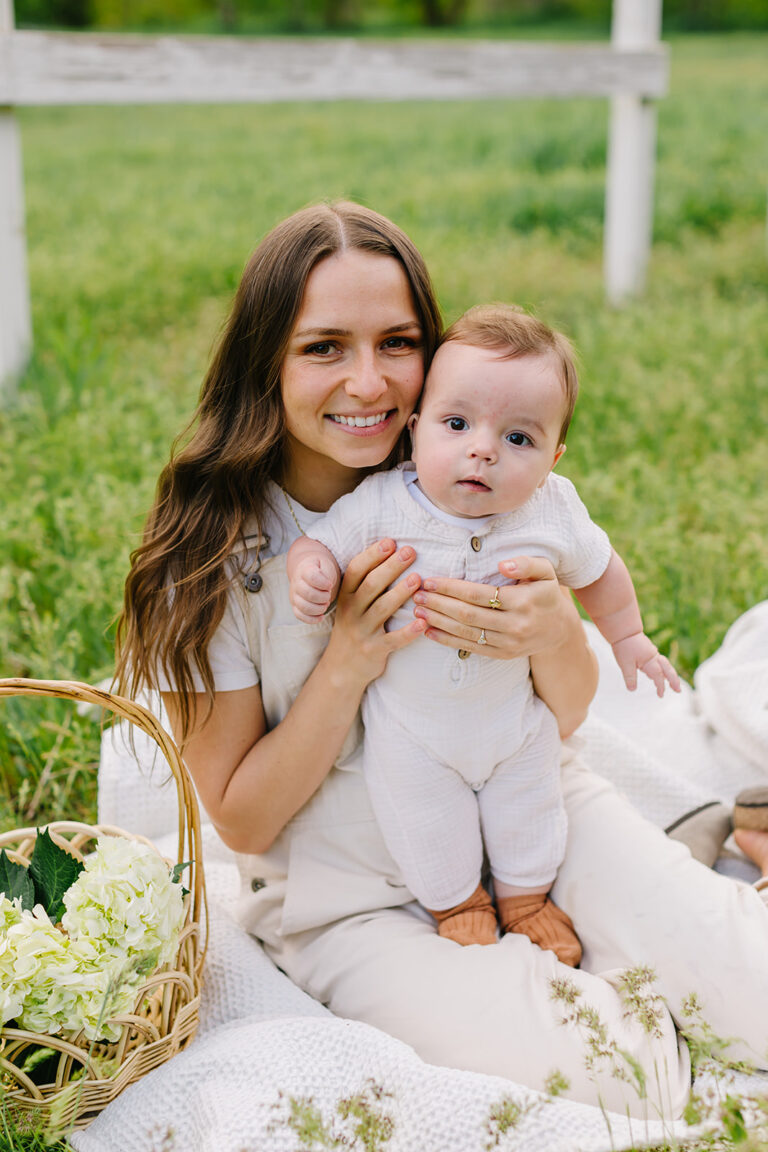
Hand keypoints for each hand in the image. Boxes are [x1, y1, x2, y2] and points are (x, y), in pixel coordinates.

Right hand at [290, 556, 337, 623]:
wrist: (310, 573)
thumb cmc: (321, 569)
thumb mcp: (326, 565)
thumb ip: (327, 573)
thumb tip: (327, 587)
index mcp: (304, 570)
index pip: (312, 577)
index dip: (323, 583)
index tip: (330, 585)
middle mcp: (296, 583)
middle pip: (308, 594)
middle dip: (324, 597)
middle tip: (328, 595)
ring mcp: (294, 596)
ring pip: (304, 607)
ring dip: (320, 609)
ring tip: (326, 604)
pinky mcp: (295, 606)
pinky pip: (300, 616)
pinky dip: (313, 619)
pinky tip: (322, 616)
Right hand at [325, 539, 426, 686]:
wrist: (341, 668)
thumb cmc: (353, 628)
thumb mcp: (350, 605)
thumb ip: (364, 583)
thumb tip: (390, 552)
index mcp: (345, 597)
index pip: (356, 571)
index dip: (372, 555)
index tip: (390, 542)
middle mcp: (351, 612)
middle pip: (371, 585)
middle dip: (391, 567)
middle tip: (410, 551)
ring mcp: (362, 632)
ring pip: (382, 609)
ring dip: (400, 592)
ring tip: (418, 579)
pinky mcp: (374, 650)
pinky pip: (393, 640)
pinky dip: (409, 632)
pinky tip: (423, 622)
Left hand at [411, 555, 566, 659]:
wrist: (559, 629)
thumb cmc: (545, 592)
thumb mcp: (545, 571)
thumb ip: (526, 563)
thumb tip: (502, 566)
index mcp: (522, 602)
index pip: (478, 595)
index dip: (451, 588)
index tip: (430, 581)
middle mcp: (514, 625)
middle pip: (468, 615)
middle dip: (439, 604)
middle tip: (416, 595)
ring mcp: (508, 643)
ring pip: (466, 633)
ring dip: (438, 622)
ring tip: (417, 610)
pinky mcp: (502, 655)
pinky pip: (470, 648)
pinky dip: (447, 640)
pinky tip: (429, 631)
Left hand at [611, 633, 680, 695]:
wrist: (623, 629)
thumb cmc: (624, 645)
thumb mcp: (625, 664)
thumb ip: (630, 677)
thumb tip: (632, 690)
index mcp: (650, 660)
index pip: (658, 676)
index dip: (661, 686)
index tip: (661, 695)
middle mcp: (654, 656)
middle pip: (668, 670)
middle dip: (674, 680)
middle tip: (678, 690)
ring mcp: (652, 653)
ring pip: (665, 665)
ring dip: (669, 675)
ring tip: (672, 684)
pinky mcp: (648, 650)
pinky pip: (659, 662)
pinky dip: (662, 669)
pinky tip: (658, 674)